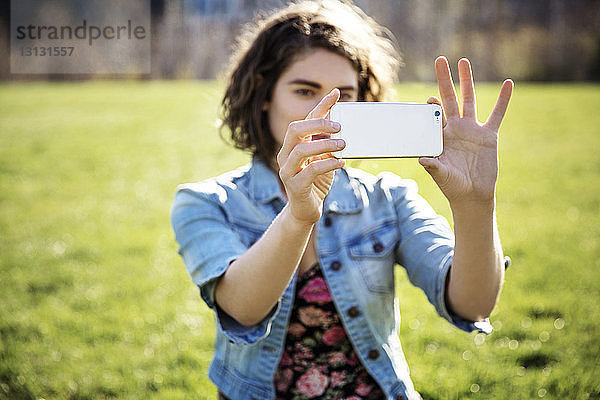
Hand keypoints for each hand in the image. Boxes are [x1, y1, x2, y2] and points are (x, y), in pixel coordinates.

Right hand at [276, 88, 345, 224]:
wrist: (306, 211)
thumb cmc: (315, 182)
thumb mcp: (323, 158)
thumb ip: (327, 143)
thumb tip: (340, 124)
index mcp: (292, 145)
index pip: (305, 119)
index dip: (320, 106)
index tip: (336, 93)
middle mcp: (286, 155)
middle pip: (295, 130)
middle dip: (318, 124)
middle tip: (339, 127)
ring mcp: (288, 171)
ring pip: (302, 150)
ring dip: (325, 145)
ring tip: (343, 146)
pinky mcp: (295, 187)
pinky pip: (310, 171)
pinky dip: (328, 165)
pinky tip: (341, 163)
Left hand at [419, 56, 512, 207]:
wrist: (472, 195)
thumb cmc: (452, 185)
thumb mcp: (441, 175)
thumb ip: (433, 166)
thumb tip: (422, 159)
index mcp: (441, 136)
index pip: (434, 115)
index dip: (432, 106)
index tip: (429, 99)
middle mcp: (455, 129)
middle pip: (449, 98)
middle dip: (445, 79)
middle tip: (440, 60)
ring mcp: (472, 130)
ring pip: (469, 100)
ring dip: (467, 80)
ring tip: (464, 62)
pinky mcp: (489, 135)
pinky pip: (497, 113)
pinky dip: (503, 99)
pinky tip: (508, 83)